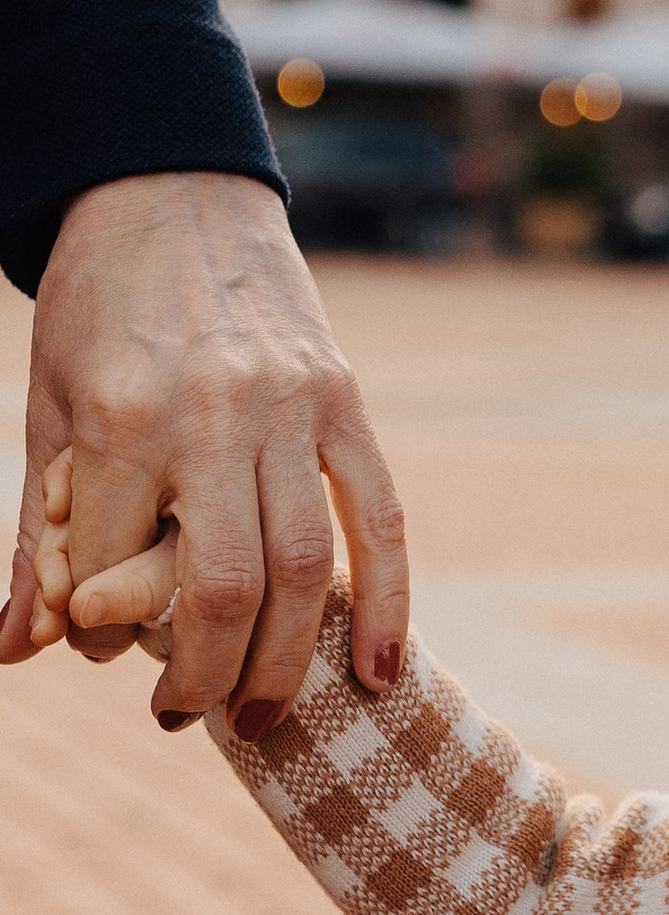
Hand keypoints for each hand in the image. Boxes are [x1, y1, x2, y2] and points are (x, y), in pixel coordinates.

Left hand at [0, 171, 405, 729]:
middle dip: (208, 678)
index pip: (114, 570)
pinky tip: (378, 673)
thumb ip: (45, 534)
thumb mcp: (48, 412)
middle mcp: (213, 414)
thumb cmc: (95, 311)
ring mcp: (291, 407)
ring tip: (263, 718)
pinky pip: (379, 518)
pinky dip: (386, 604)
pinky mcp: (344, 401)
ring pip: (307, 566)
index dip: (102, 631)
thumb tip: (18, 649)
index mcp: (120, 417)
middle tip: (186, 719)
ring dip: (288, 662)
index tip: (102, 649)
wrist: (170, 195)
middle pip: (226, 588)